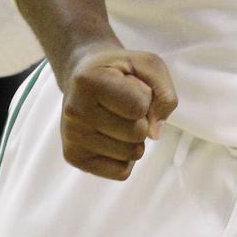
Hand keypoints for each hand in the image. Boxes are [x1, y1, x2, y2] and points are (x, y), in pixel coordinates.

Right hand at [58, 44, 176, 181]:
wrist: (83, 74)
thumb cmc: (119, 69)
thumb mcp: (148, 65)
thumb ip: (164, 92)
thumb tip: (155, 133)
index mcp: (89, 80)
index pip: (139, 106)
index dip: (146, 97)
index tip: (131, 86)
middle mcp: (75, 111)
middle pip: (136, 133)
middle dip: (142, 119)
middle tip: (126, 105)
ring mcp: (71, 137)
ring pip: (130, 155)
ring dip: (135, 139)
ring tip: (119, 119)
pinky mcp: (73, 157)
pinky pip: (121, 172)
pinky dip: (127, 157)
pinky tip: (114, 137)